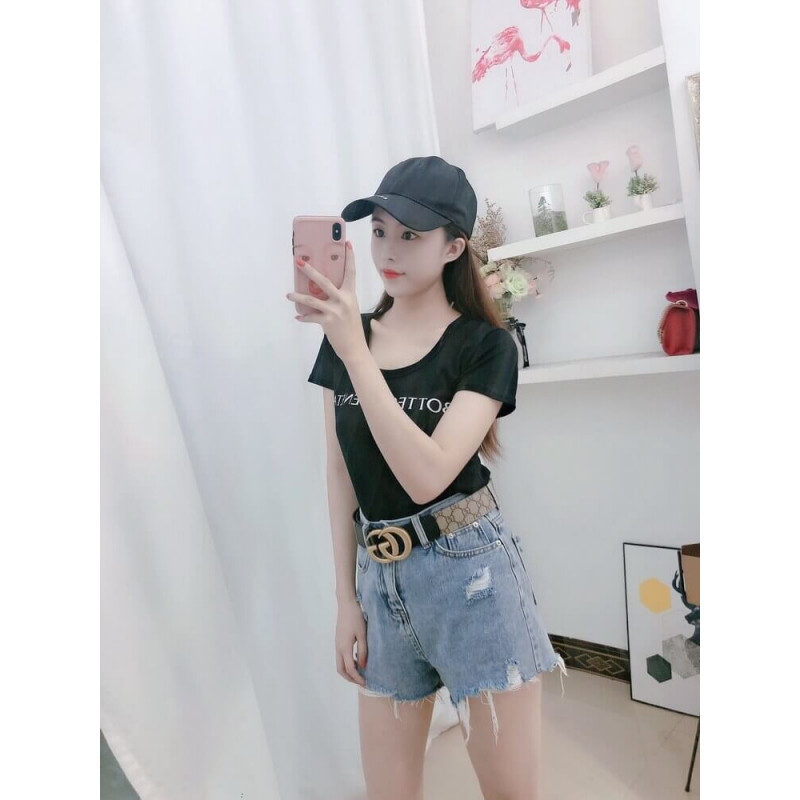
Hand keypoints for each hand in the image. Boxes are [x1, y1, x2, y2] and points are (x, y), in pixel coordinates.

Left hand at [287, 241, 366, 364]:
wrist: (355, 347)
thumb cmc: (351, 327)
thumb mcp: (349, 308)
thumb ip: (339, 297)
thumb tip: (320, 289)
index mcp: (351, 294)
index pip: (350, 272)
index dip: (349, 257)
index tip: (346, 243)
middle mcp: (343, 300)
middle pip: (324, 281)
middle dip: (309, 270)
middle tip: (298, 261)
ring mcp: (335, 311)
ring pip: (312, 300)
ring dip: (298, 296)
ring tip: (288, 295)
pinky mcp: (327, 322)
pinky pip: (311, 317)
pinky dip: (303, 317)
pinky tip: (298, 316)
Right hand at [335, 597, 367, 686]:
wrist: (346, 604)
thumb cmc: (356, 617)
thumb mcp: (363, 634)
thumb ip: (363, 651)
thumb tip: (363, 666)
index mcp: (345, 647)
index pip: (350, 669)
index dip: (357, 678)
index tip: (366, 682)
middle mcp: (338, 648)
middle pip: (341, 670)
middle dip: (350, 678)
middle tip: (361, 681)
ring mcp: (337, 644)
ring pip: (339, 664)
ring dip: (348, 671)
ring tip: (360, 672)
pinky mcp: (338, 640)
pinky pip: (341, 656)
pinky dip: (347, 663)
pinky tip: (357, 659)